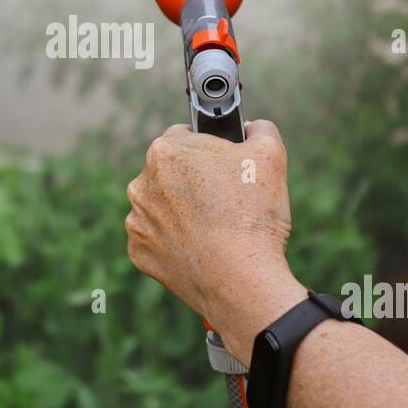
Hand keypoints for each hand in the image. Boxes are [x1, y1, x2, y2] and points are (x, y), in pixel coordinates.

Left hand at [124, 120, 307, 362]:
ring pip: (162, 206)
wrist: (240, 279)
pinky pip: (157, 239)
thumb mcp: (271, 154)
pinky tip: (201, 248)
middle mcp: (141, 183)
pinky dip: (175, 242)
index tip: (226, 166)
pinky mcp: (139, 253)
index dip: (210, 149)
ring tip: (216, 227)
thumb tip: (252, 127)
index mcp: (166, 151)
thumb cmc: (253, 214)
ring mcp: (137, 220)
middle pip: (171, 172)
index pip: (187, 137)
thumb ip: (259, 129)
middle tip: (226, 198)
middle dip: (194, 180)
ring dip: (182, 211)